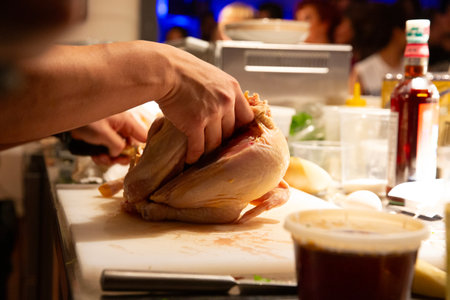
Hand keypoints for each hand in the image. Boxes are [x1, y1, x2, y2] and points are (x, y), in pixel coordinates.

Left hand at [70, 111, 146, 164]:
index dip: (141, 148)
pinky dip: (102, 156)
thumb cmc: (85, 119)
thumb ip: (117, 146)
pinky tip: (96, 156)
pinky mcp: (102, 139)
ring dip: (110, 158)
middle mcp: (121, 127)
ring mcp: (112, 133)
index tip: (135, 158)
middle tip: (114, 161)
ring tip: (100, 157)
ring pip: (118, 151)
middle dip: (122, 157)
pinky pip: (108, 151)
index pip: (143, 136)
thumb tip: (120, 154)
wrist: (65, 117)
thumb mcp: (103, 134)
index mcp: (126, 121)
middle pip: (130, 146)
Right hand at [156, 45, 253, 163]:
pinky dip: (194, 156)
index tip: (232, 135)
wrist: (165, 70)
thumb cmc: (184, 72)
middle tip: (213, 147)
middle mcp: (226, 101)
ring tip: (202, 156)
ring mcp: (212, 113)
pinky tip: (190, 159)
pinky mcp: (195, 123)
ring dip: (208, 151)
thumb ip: (222, 91)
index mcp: (232, 89)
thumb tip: (225, 108)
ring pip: (216, 142)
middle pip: (230, 132)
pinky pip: (198, 147)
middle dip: (222, 140)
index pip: (247, 117)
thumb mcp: (212, 76)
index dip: (240, 129)